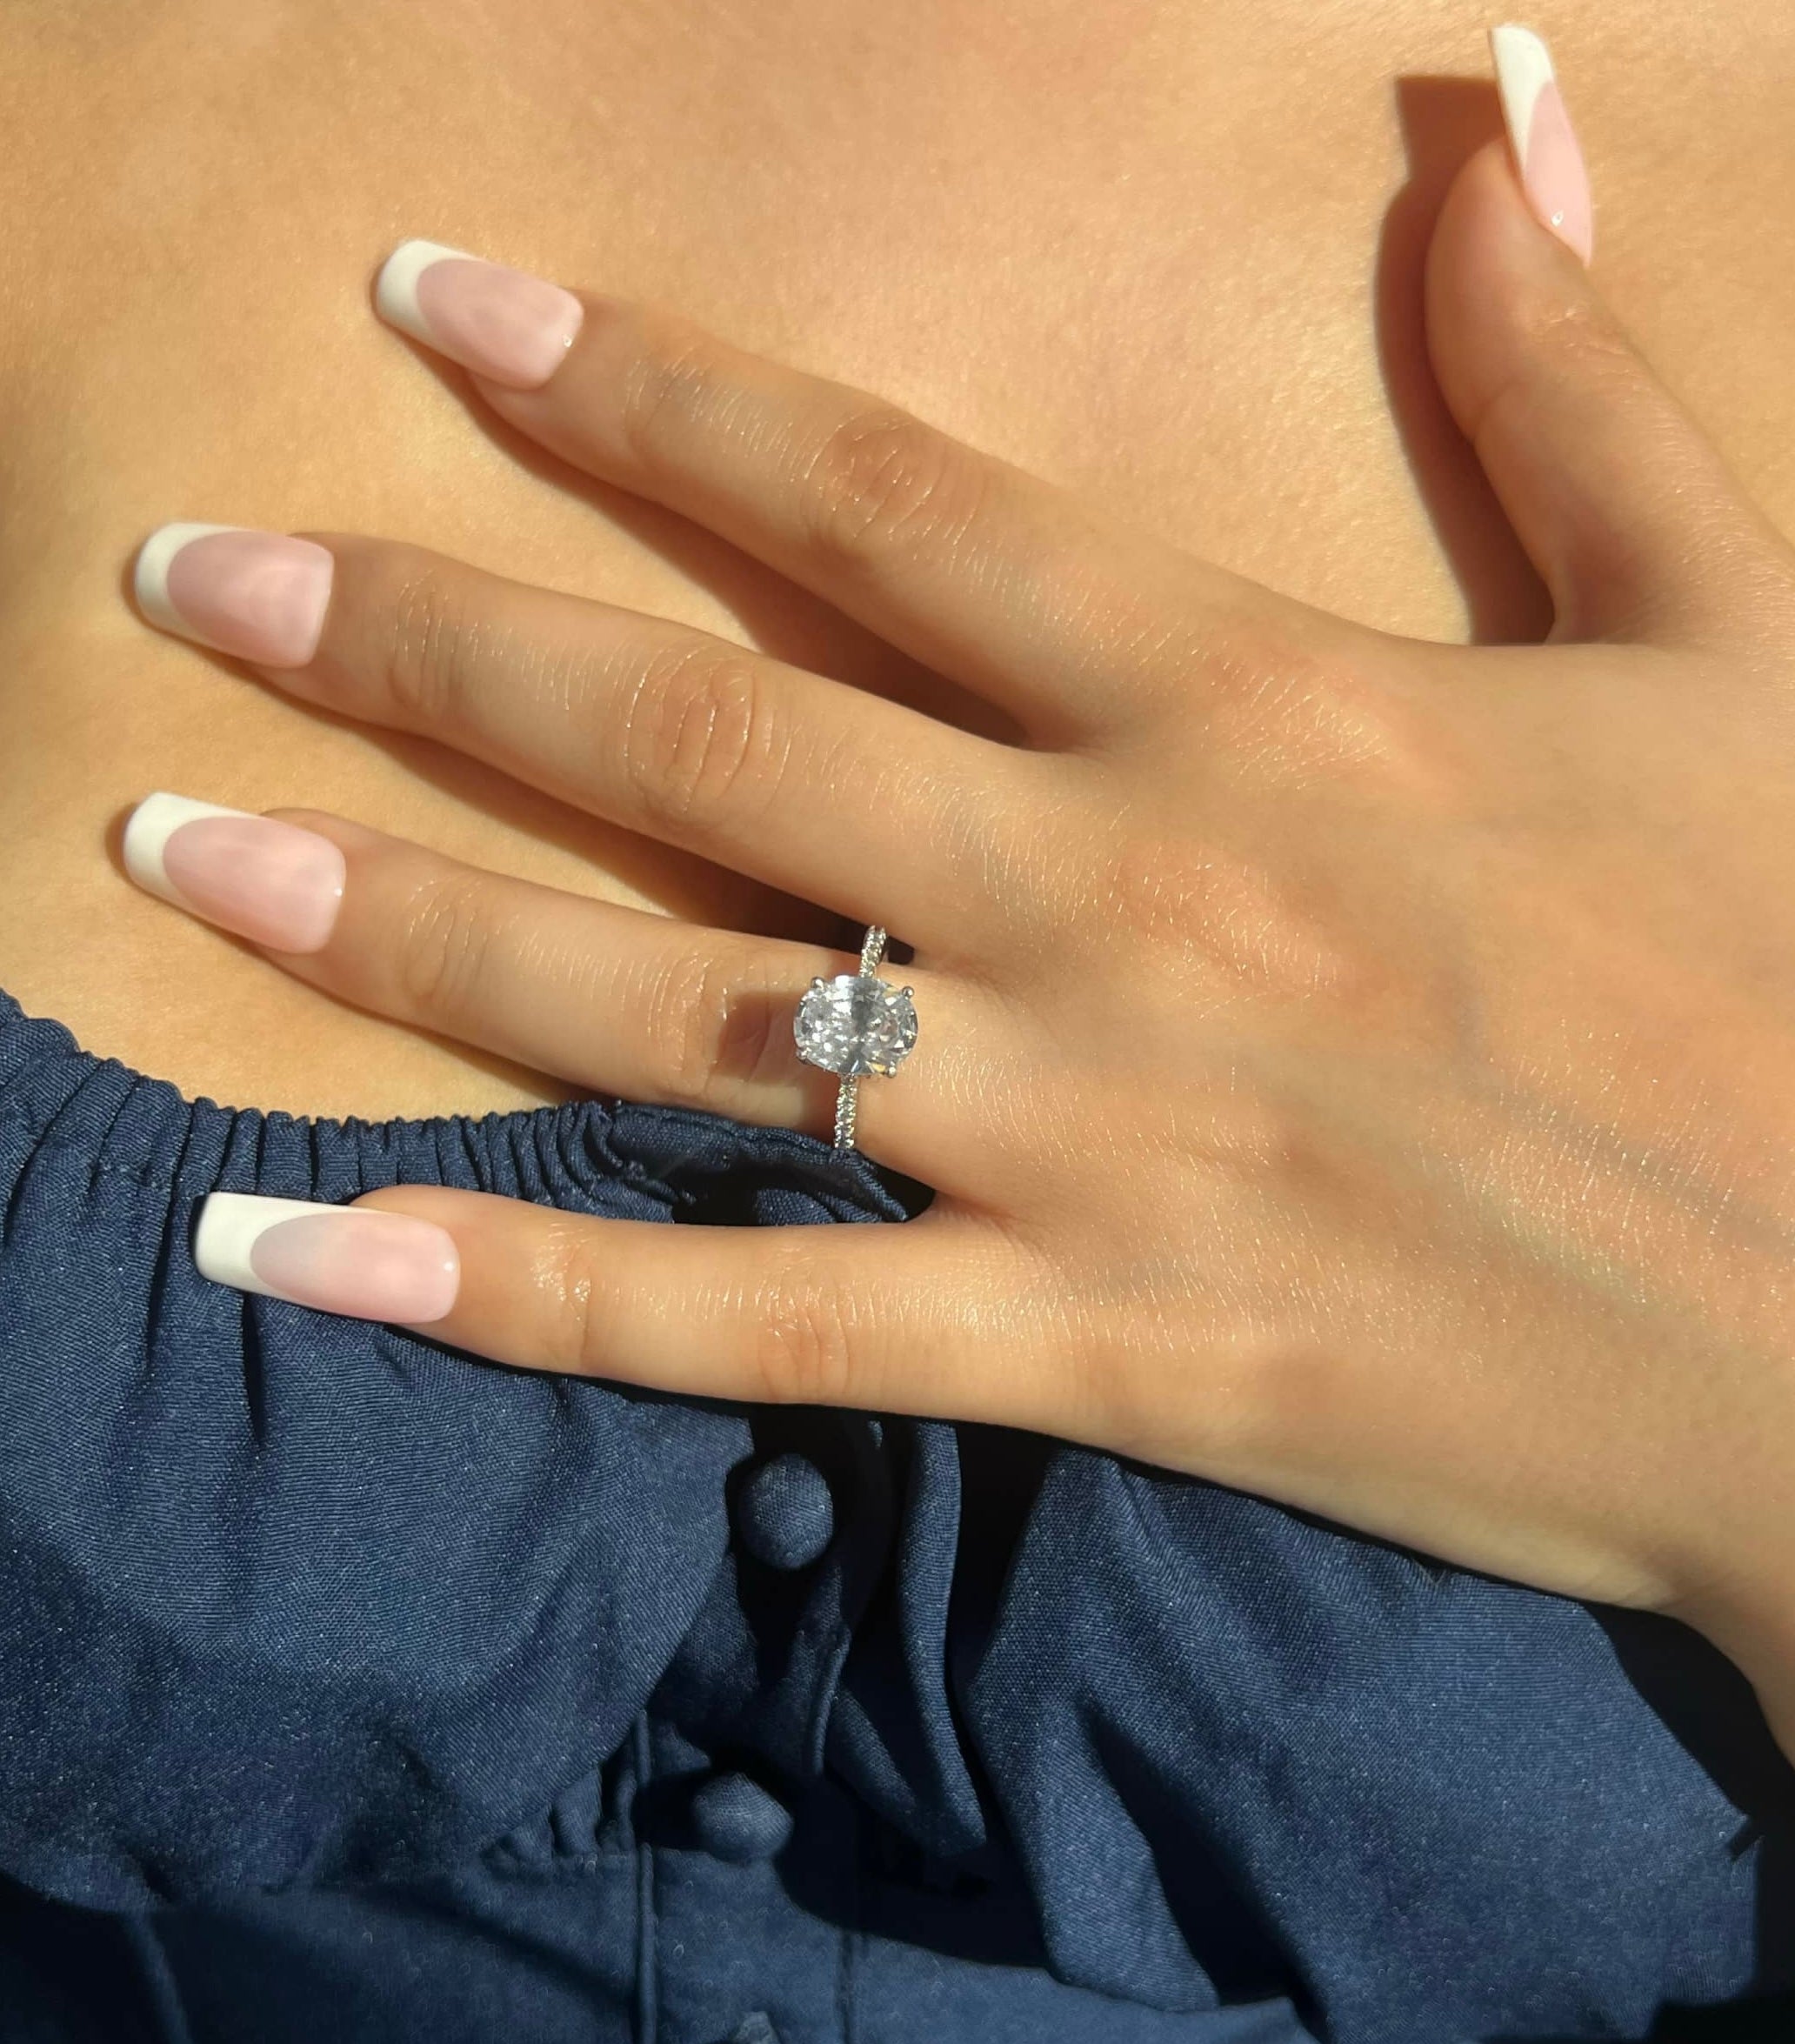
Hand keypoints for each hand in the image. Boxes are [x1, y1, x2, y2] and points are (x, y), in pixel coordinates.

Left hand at [122, 121, 1794, 1732]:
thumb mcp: (1734, 632)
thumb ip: (1576, 376)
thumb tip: (1500, 92)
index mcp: (1262, 705)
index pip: (885, 500)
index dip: (642, 388)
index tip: (430, 302)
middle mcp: (1126, 899)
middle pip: (704, 739)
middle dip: (423, 641)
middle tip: (182, 578)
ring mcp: (1089, 1140)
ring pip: (676, 1015)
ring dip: (400, 926)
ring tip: (173, 851)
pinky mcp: (1089, 1349)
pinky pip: (751, 1323)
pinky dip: (521, 1295)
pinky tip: (303, 1256)